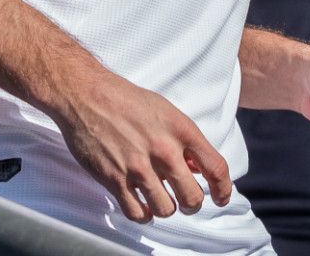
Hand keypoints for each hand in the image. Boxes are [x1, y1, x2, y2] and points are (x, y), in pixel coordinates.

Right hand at [48, 69, 231, 222]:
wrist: (86, 94)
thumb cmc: (126, 99)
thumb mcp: (165, 111)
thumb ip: (184, 140)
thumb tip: (198, 167)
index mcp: (181, 130)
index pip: (216, 168)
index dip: (223, 189)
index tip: (221, 197)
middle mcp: (163, 150)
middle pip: (193, 197)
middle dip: (192, 203)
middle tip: (184, 199)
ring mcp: (138, 167)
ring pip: (166, 210)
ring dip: (165, 208)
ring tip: (159, 199)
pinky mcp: (115, 179)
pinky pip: (137, 213)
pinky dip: (142, 215)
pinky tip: (141, 205)